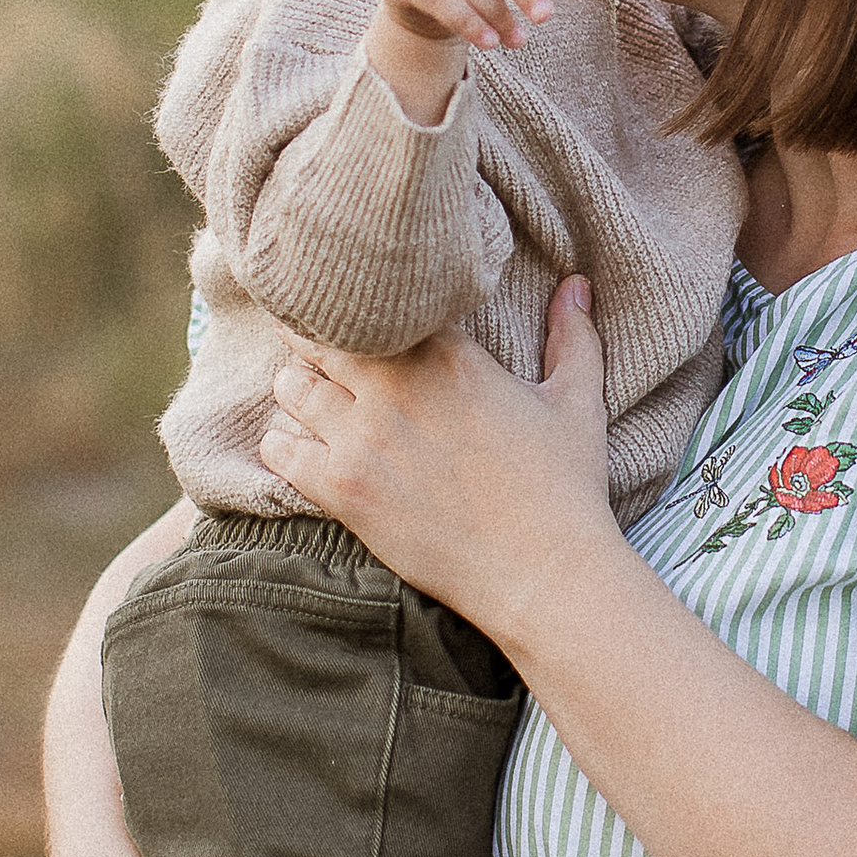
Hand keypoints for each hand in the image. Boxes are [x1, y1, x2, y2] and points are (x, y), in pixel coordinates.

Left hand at [260, 276, 620, 646]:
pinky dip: (282, 446)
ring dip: (295, 389)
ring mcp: (363, 437)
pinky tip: (299, 450)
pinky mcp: (342, 489)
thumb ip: (572, 337)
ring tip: (308, 398)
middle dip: (311, 338)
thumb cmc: (564, 488)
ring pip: (291, 388)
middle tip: (309, 345)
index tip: (350, 309)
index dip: (357, 306)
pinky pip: (279, 451)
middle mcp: (396, 386)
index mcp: (447, 354)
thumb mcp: (577, 402)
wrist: (544, 572)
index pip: (373, 305)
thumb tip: (577, 284)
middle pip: (318, 337)